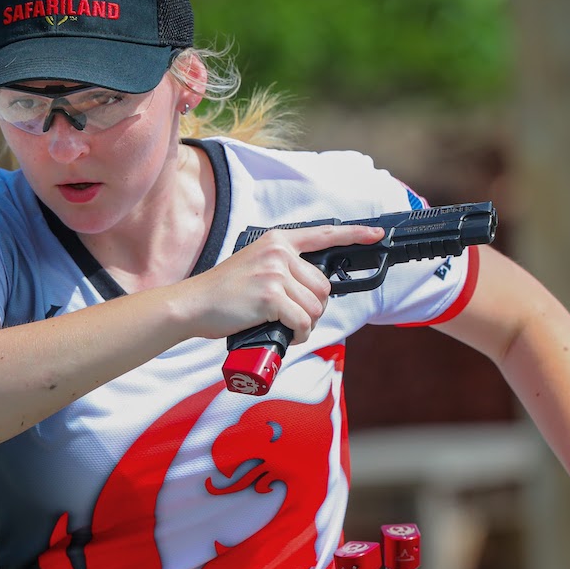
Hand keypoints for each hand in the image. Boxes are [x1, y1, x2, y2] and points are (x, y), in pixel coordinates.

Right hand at [192, 223, 384, 342]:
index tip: (376, 236)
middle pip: (324, 287)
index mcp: (277, 241)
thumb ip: (283, 267)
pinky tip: (282, 333)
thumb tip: (313, 288)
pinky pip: (303, 322)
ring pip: (316, 308)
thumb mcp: (254, 265)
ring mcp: (275, 273)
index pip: (324, 234)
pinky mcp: (271, 296)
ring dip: (304, 324)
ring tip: (282, 325)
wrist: (193, 304)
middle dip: (313, 308)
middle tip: (290, 316)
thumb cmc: (223, 292)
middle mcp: (279, 253)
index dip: (355, 235)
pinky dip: (297, 334)